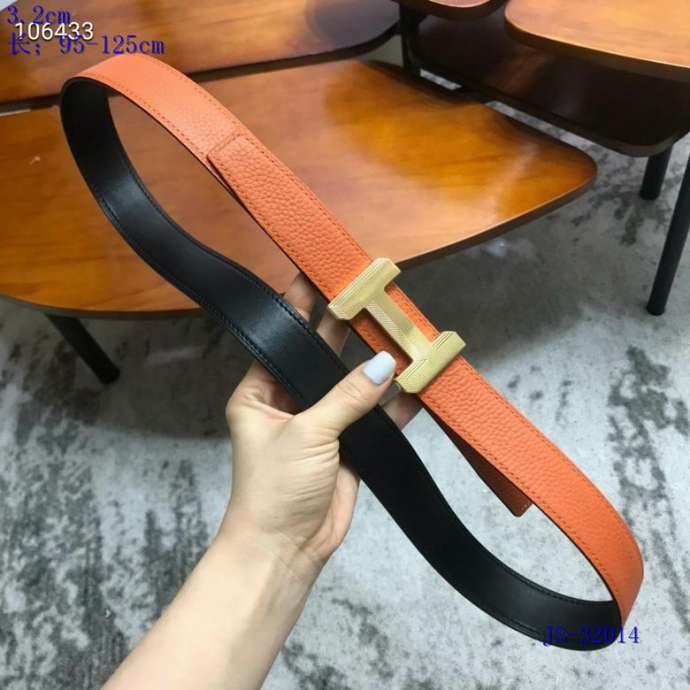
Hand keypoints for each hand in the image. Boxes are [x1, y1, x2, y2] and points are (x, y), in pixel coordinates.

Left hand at [221, 274, 419, 578]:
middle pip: (320, 357)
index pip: (283, 340)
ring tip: (401, 331)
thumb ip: (346, 398)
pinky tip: (416, 383)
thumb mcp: (306, 434)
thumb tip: (385, 364)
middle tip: (371, 294)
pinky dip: (393, 405)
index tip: (319, 274)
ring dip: (374, 366)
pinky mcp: (347, 447)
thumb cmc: (275, 487)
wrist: (286, 550)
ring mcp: (321, 424)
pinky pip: (372, 418)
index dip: (299, 309)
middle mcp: (289, 402)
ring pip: (351, 386)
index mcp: (260, 392)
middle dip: (345, 330)